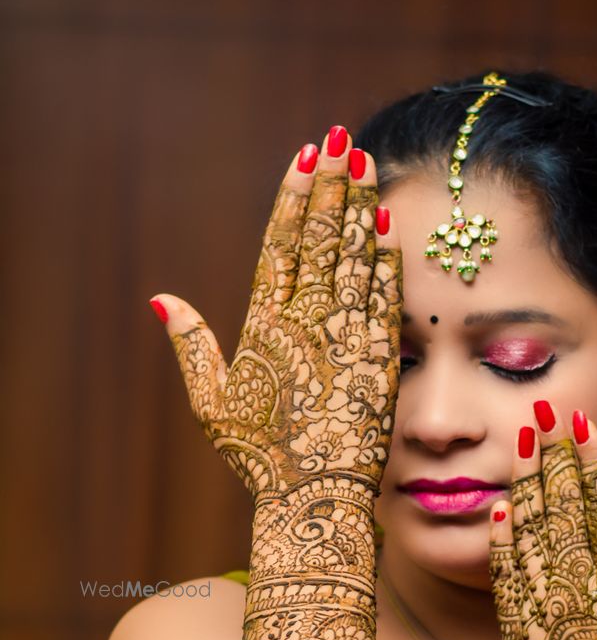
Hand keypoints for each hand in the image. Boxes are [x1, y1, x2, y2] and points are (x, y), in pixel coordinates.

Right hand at [149, 132, 400, 501]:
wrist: (312, 500)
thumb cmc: (260, 459)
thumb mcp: (213, 405)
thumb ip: (192, 346)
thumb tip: (163, 299)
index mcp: (263, 328)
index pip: (280, 246)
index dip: (293, 198)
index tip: (304, 157)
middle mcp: (304, 325)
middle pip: (320, 240)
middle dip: (331, 185)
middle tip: (341, 139)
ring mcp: (345, 339)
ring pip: (354, 259)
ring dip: (360, 208)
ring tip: (367, 163)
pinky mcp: (378, 359)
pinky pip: (384, 298)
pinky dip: (387, 259)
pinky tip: (390, 223)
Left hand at [488, 403, 596, 639]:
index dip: (591, 465)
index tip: (581, 426)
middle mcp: (577, 591)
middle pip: (563, 510)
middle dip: (554, 458)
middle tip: (543, 413)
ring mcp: (542, 610)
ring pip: (531, 534)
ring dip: (527, 484)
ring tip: (522, 442)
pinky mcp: (516, 632)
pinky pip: (506, 575)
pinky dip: (503, 539)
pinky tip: (501, 506)